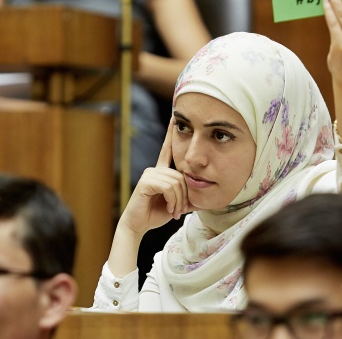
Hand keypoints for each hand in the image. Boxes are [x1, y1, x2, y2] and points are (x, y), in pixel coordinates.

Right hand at [119, 120, 194, 236]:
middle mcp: (154, 169)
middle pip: (181, 175)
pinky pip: (168, 187)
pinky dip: (172, 200)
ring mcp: (149, 174)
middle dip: (184, 195)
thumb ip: (186, 195)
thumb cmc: (156, 214)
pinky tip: (168, 209)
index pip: (167, 149)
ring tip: (174, 211)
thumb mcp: (176, 203)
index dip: (170, 133)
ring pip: (176, 182)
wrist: (138, 225)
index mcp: (161, 171)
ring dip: (178, 201)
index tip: (174, 117)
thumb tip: (202, 194)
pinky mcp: (146, 182)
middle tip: (180, 210)